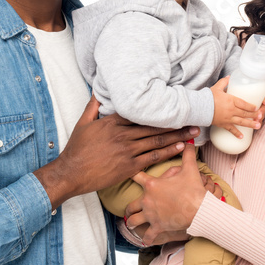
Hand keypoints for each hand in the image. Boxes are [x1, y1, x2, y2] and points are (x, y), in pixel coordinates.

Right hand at [35, 96, 198, 208]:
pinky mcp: (129, 166)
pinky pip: (154, 157)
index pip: (141, 112)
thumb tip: (97, 92)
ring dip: (177, 136)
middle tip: (192, 118)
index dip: (159, 108)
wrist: (72, 172)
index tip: (173, 105)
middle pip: (154, 125)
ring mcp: (127, 150)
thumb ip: (93, 107)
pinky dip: (168, 151)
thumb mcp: (82, 123)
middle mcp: (122, 134)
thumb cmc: (76, 149)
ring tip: (192, 132)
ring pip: (157, 140)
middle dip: (175, 122)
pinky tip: (180, 148)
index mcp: (112, 122)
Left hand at [122, 143, 215, 245]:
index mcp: (152, 185)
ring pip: (134, 221)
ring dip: (132, 222)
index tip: (122, 173)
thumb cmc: (193, 189)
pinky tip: (144, 240)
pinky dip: (146, 238)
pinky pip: (148, 235)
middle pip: (131, 205)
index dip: (128, 173)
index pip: (135, 176)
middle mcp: (148, 200)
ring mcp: (151, 215)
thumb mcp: (190, 169)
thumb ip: (187, 154)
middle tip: (127, 209)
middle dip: (128, 208)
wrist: (200, 209)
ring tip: (130, 224)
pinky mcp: (158, 227)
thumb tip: (189, 141)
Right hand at [210, 77, 264, 136]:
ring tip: (258, 126)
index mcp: (231, 100)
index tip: (257, 107)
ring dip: (250, 124)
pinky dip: (236, 133)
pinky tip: (242, 137)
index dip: (252, 106)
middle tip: (260, 116)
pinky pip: (231, 130)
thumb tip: (230, 77)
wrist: (199, 107)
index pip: (244, 104)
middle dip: (254, 115)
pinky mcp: (223, 124)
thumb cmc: (208, 97)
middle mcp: (231, 110)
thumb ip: (224, 82)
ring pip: (241, 122)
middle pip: (245, 113)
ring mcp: (228, 118)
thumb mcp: (217, 87)